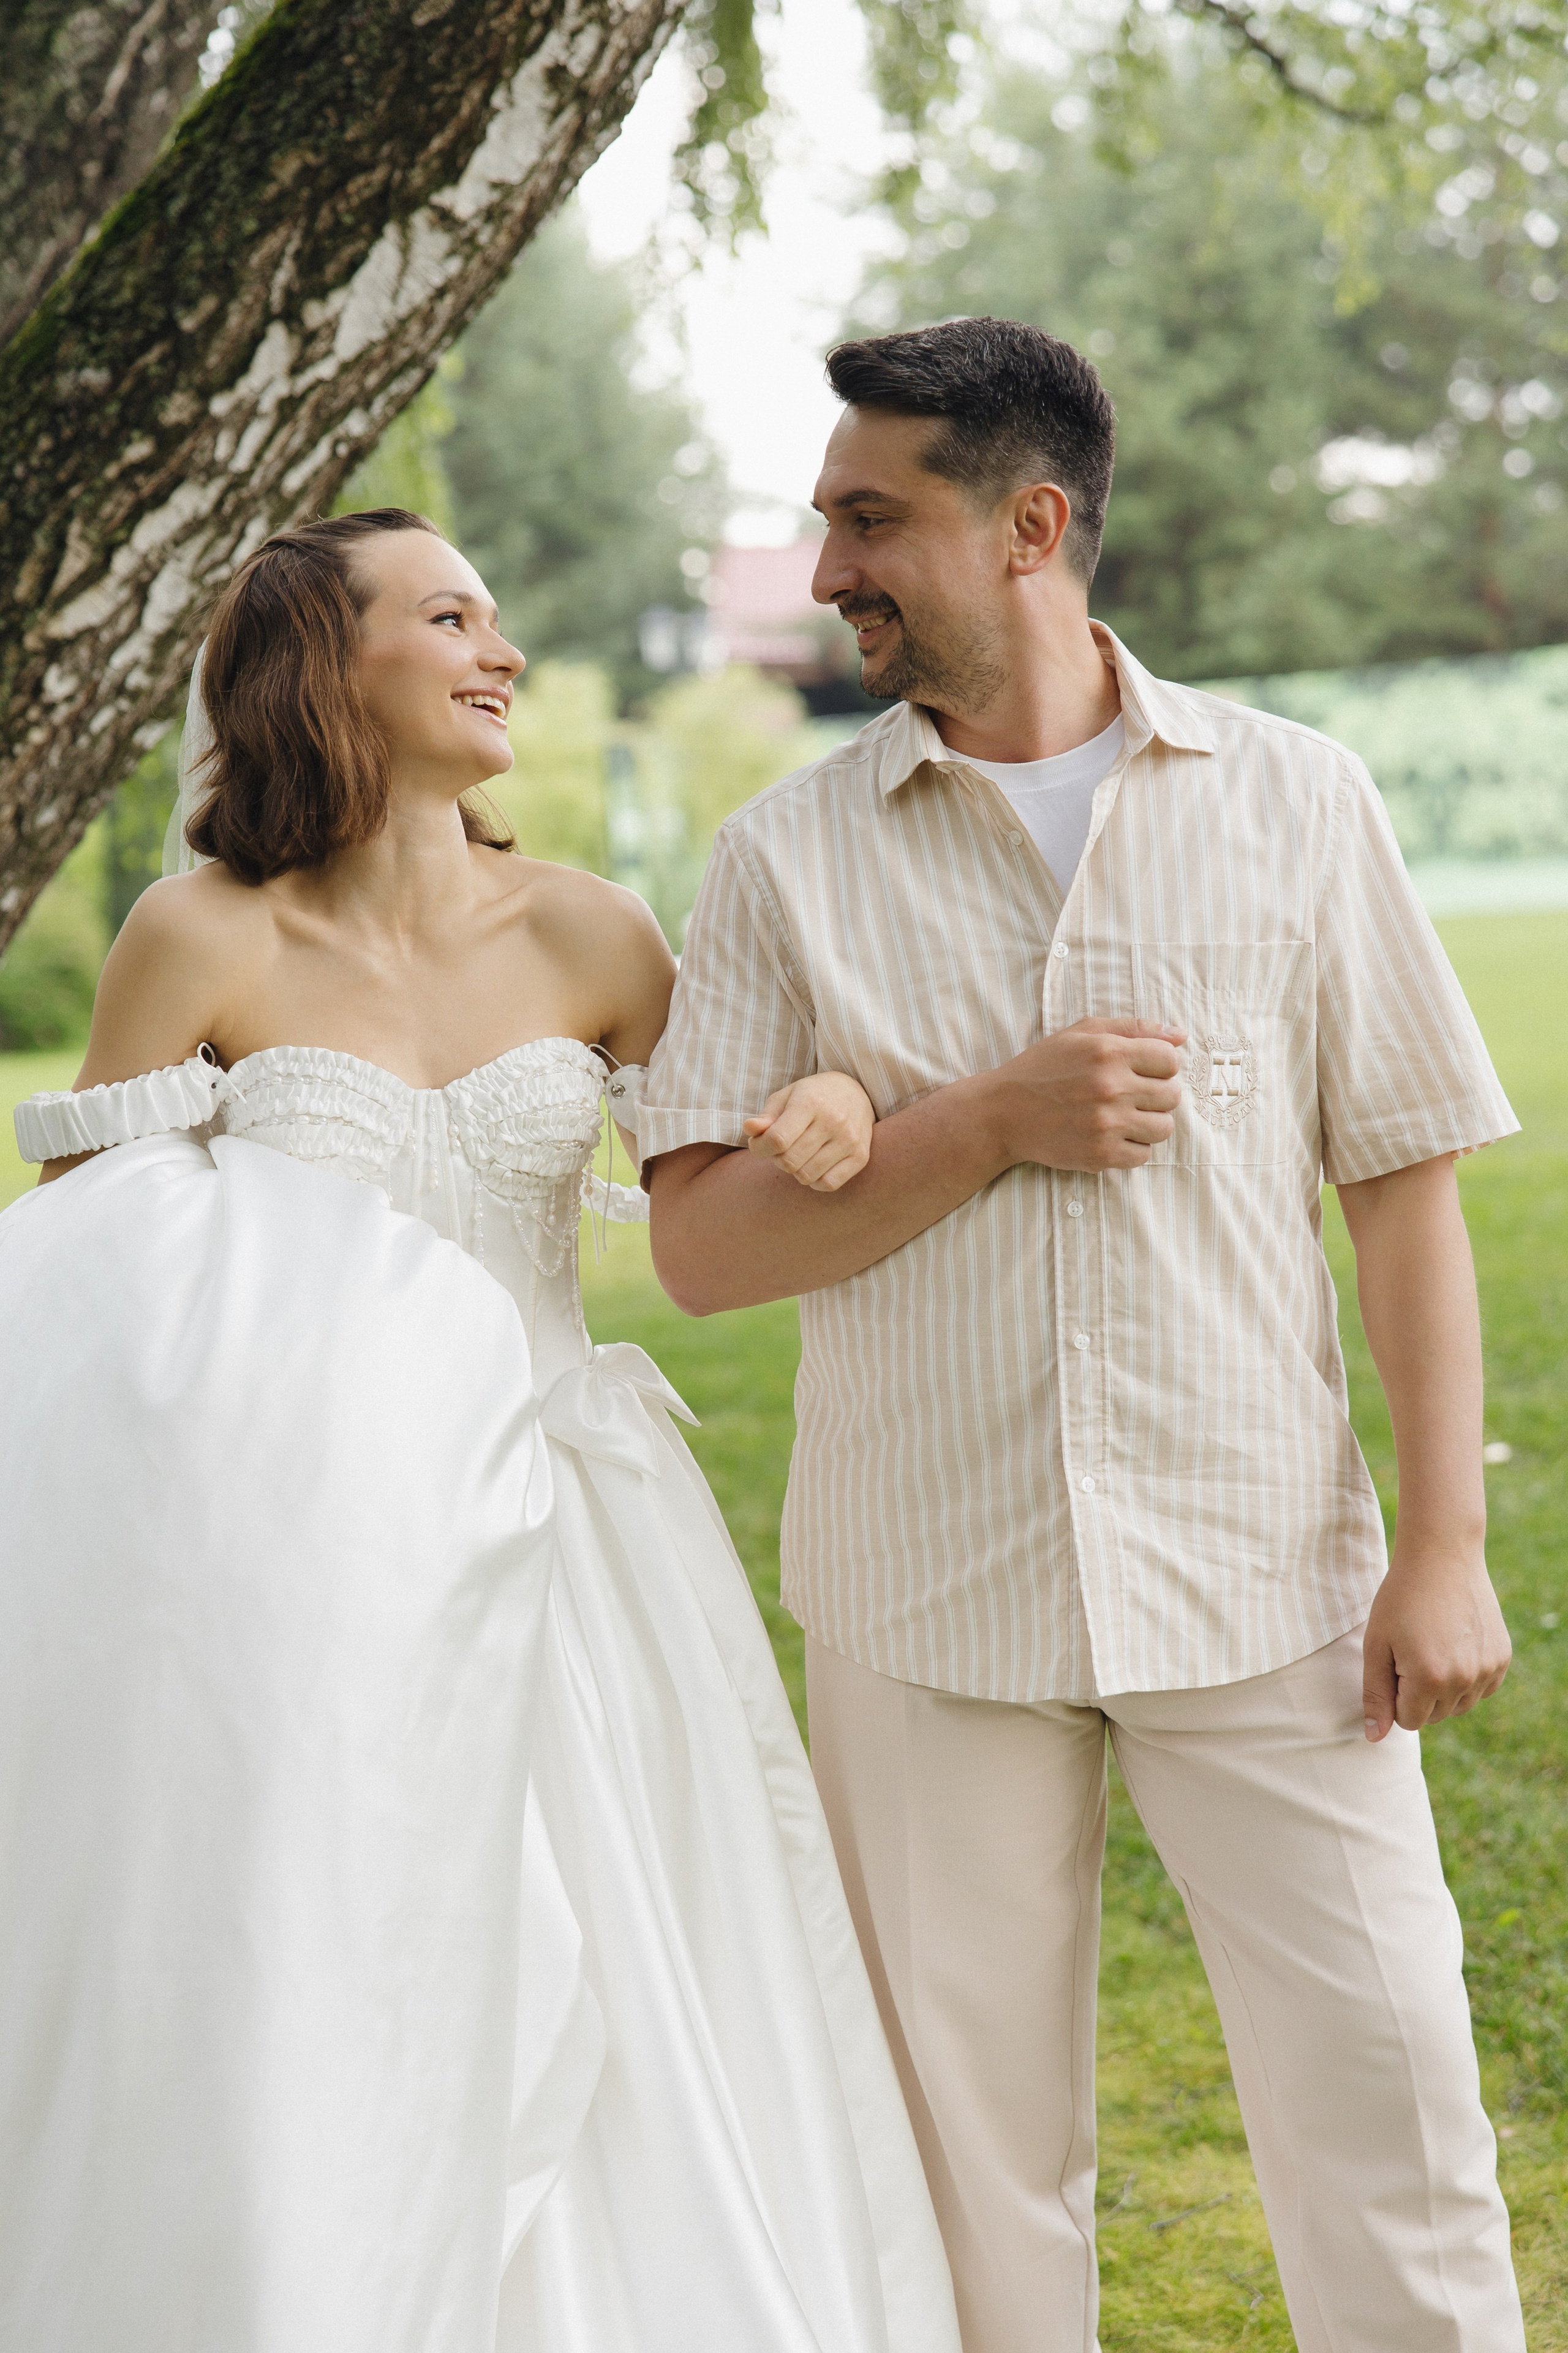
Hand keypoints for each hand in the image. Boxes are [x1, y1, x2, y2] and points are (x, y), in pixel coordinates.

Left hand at [743, 1072, 874, 1192]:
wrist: (857, 1092)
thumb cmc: (813, 1096)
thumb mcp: (786, 1097)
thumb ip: (766, 1117)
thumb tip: (749, 1129)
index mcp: (810, 1102)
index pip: (777, 1139)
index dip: (759, 1148)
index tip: (758, 1144)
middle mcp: (833, 1121)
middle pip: (789, 1161)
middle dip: (777, 1159)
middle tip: (781, 1148)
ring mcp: (849, 1140)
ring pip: (806, 1176)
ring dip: (795, 1170)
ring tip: (799, 1154)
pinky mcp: (861, 1156)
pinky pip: (828, 1184)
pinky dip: (815, 1181)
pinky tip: (814, 1165)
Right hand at [977, 1018, 1187, 1172]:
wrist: (1003, 1112)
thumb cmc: (1043, 1067)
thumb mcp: (1082, 1033)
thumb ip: (1133, 1029)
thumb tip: (1181, 1036)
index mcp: (1109, 1051)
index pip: (1170, 1060)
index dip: (1160, 1064)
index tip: (1142, 1070)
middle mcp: (1111, 1087)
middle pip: (1172, 1095)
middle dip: (1156, 1094)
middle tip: (1131, 1095)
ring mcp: (1106, 1124)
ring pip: (1163, 1128)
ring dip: (1149, 1123)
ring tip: (1124, 1116)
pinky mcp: (1100, 1154)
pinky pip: (1143, 1156)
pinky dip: (1132, 1148)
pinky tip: (1112, 1135)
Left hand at [1361, 1549, 1511, 1739]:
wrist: (1442, 1555)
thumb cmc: (1401, 1598)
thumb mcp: (1377, 1644)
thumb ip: (1375, 1694)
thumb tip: (1375, 1738)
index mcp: (1429, 1679)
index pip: (1408, 1721)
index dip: (1395, 1694)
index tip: (1394, 1661)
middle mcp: (1463, 1679)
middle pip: (1434, 1716)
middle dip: (1417, 1693)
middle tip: (1412, 1648)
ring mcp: (1487, 1669)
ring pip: (1459, 1705)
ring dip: (1443, 1687)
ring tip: (1433, 1644)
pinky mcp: (1501, 1657)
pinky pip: (1480, 1688)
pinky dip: (1466, 1676)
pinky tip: (1454, 1643)